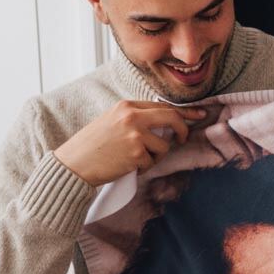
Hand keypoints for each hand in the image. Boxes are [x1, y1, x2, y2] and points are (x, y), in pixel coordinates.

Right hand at [54, 100, 206, 186]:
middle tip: (181, 139)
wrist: (74, 164)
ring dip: (155, 156)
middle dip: (182, 130)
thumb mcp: (113, 121)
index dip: (183, 112)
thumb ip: (137, 118)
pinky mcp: (136, 153)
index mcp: (126, 106)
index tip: (198, 115)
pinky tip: (126, 165)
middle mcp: (132, 116)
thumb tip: (166, 123)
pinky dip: (143, 167)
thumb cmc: (93, 145)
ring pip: (164, 145)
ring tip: (134, 158)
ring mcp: (135, 134)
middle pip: (172, 118)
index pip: (163, 106)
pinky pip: (152, 162)